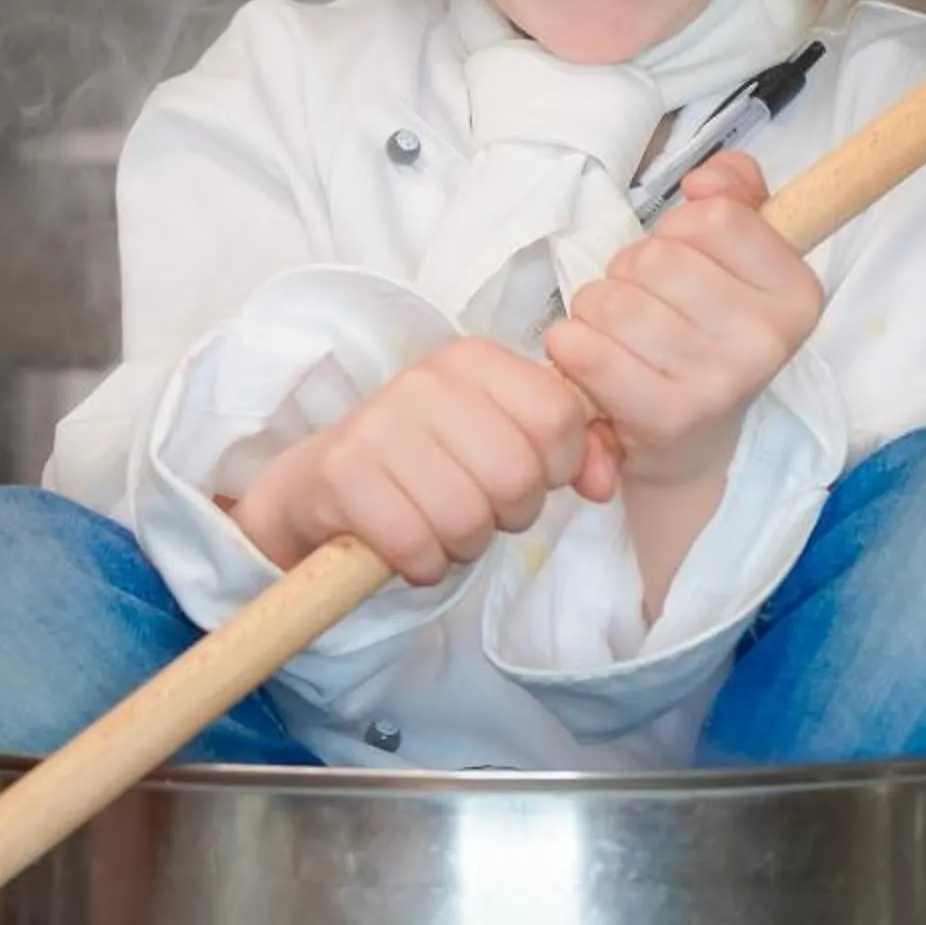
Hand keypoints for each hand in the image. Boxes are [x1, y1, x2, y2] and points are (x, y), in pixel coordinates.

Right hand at [229, 338, 619, 580]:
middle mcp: (425, 381)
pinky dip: (422, 564)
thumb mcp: (504, 440)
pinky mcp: (343, 476)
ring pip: (467, 518)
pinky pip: (415, 545)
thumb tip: (601, 481)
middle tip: (482, 509)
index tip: (530, 475)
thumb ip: (572, 451)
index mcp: (474, 360)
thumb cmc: (432, 463)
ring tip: (443, 526)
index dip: (558, 466)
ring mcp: (378, 425)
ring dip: (464, 544)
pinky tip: (410, 545)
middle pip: (517, 474)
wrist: (325, 485)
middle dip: (510, 513)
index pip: (558, 416)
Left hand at [545, 152, 822, 489]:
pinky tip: (590, 361)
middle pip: (657, 258)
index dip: (680, 231)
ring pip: (615, 300)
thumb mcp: (738, 256)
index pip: (714, 217)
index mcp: (797, 292)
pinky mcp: (667, 418)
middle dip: (631, 273)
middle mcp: (769, 341)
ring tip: (619, 338)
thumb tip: (704, 181)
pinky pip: (587, 349)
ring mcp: (721, 384)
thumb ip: (735, 192)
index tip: (688, 265)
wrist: (692, 446)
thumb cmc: (706, 335)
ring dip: (597, 310)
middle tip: (646, 309)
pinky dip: (571, 346)